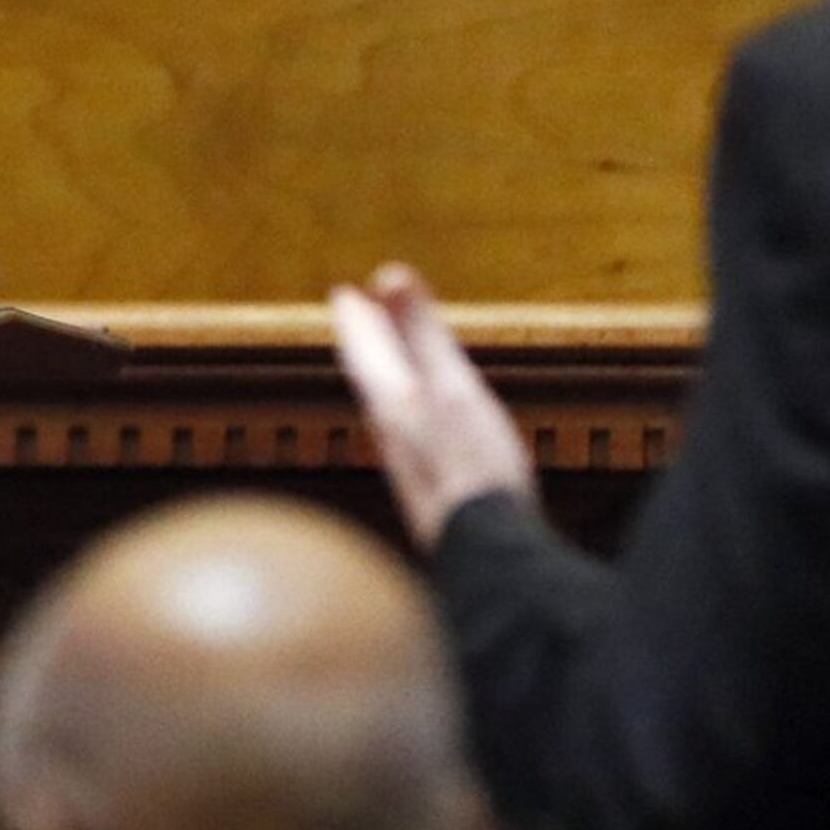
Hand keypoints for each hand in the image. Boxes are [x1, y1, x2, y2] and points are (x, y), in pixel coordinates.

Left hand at [328, 262, 537, 547]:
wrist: (486, 555)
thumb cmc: (472, 466)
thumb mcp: (450, 388)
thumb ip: (422, 334)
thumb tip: (388, 274)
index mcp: (394, 405)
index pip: (365, 352)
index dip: (356, 321)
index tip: (343, 294)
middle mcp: (393, 438)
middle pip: (371, 381)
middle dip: (366, 347)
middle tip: (358, 319)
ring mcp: (412, 470)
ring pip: (388, 413)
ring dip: (385, 381)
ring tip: (389, 366)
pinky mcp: (434, 494)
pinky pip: (410, 441)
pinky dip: (409, 417)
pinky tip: (425, 433)